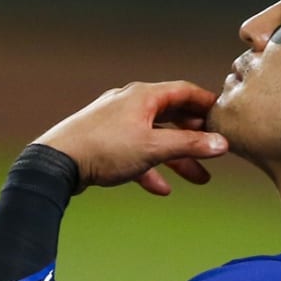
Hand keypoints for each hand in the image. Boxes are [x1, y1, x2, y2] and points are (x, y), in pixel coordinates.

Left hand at [34, 80, 227, 195]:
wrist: (56, 162)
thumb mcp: (153, 148)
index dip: (206, 104)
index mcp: (143, 96)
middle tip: (216, 154)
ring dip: (176, 159)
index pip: (184, 92)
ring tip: (198, 178)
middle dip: (194, 139)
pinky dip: (149, 169)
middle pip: (171, 119)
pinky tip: (161, 188)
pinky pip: (134, 155)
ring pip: (154, 140)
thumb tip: (221, 144)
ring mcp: (115, 124)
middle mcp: (130, 105)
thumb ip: (188, 146)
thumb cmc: (103, 148)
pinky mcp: (104, 144)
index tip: (224, 117)